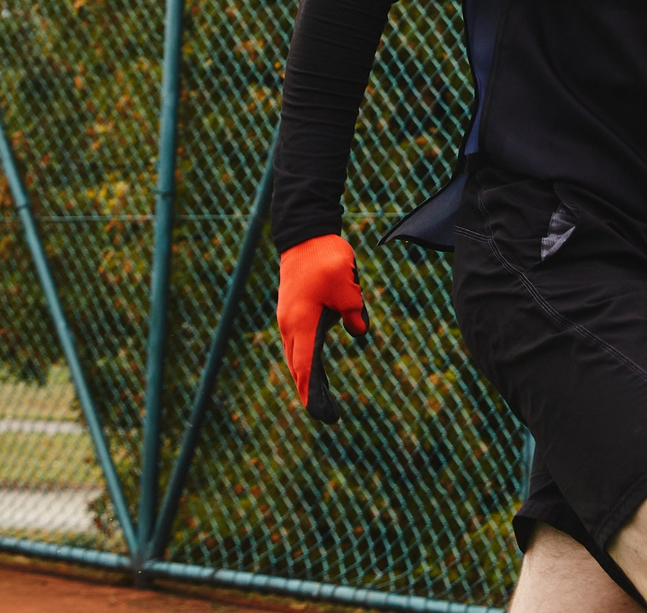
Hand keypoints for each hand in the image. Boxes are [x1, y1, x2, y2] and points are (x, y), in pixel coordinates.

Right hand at [276, 234, 367, 422]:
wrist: (304, 233)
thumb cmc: (326, 259)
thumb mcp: (348, 289)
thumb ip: (354, 314)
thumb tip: (358, 333)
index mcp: (301, 324)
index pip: (306, 369)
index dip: (313, 395)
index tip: (323, 415)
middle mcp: (290, 325)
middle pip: (298, 367)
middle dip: (311, 392)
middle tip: (329, 415)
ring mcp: (288, 317)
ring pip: (295, 356)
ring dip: (307, 377)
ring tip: (321, 398)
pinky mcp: (292, 309)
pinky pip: (297, 342)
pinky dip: (305, 360)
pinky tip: (314, 367)